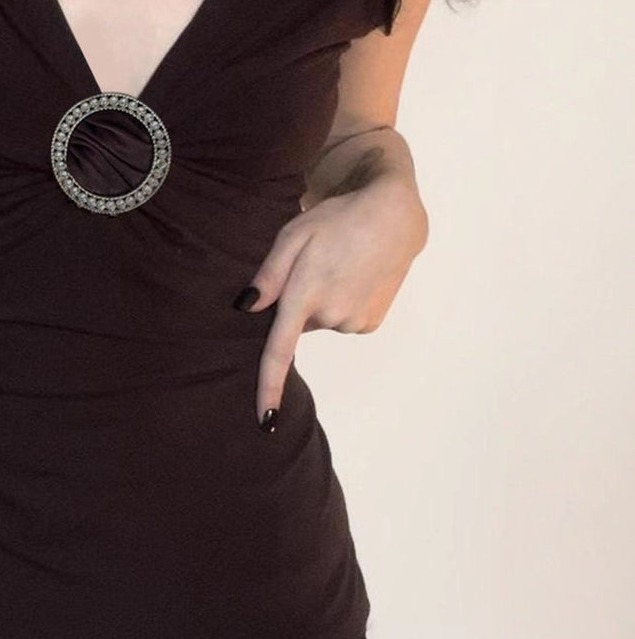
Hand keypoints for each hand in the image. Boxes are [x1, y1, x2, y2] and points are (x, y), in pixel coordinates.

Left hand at [234, 175, 428, 430]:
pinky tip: (353, 278)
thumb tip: (245, 307)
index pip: (281, 351)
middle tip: (312, 267)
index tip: (265, 420)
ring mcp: (355, 322)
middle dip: (297, 303)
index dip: (270, 388)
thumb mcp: (293, 235)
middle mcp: (333, 315)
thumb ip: (269, 275)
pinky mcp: (371, 322)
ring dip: (321, 302)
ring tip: (338, 267)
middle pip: (298, 325)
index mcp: (306, 294)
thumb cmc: (337, 219)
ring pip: (321, 322)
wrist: (393, 218)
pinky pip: (341, 321)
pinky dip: (340, 304)